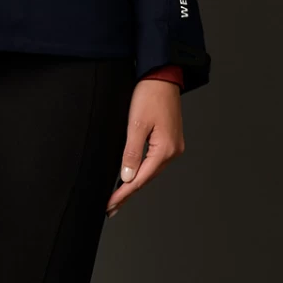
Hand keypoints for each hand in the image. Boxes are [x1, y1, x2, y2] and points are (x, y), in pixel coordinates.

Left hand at [106, 77, 183, 216]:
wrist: (162, 75)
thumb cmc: (149, 95)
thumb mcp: (136, 125)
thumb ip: (131, 153)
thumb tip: (127, 177)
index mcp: (166, 149)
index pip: (140, 179)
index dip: (123, 194)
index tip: (109, 205)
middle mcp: (172, 151)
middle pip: (146, 178)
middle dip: (128, 193)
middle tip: (110, 208)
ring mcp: (172, 146)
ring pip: (150, 171)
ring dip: (134, 184)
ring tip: (118, 197)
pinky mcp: (169, 140)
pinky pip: (153, 161)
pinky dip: (141, 171)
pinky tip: (131, 177)